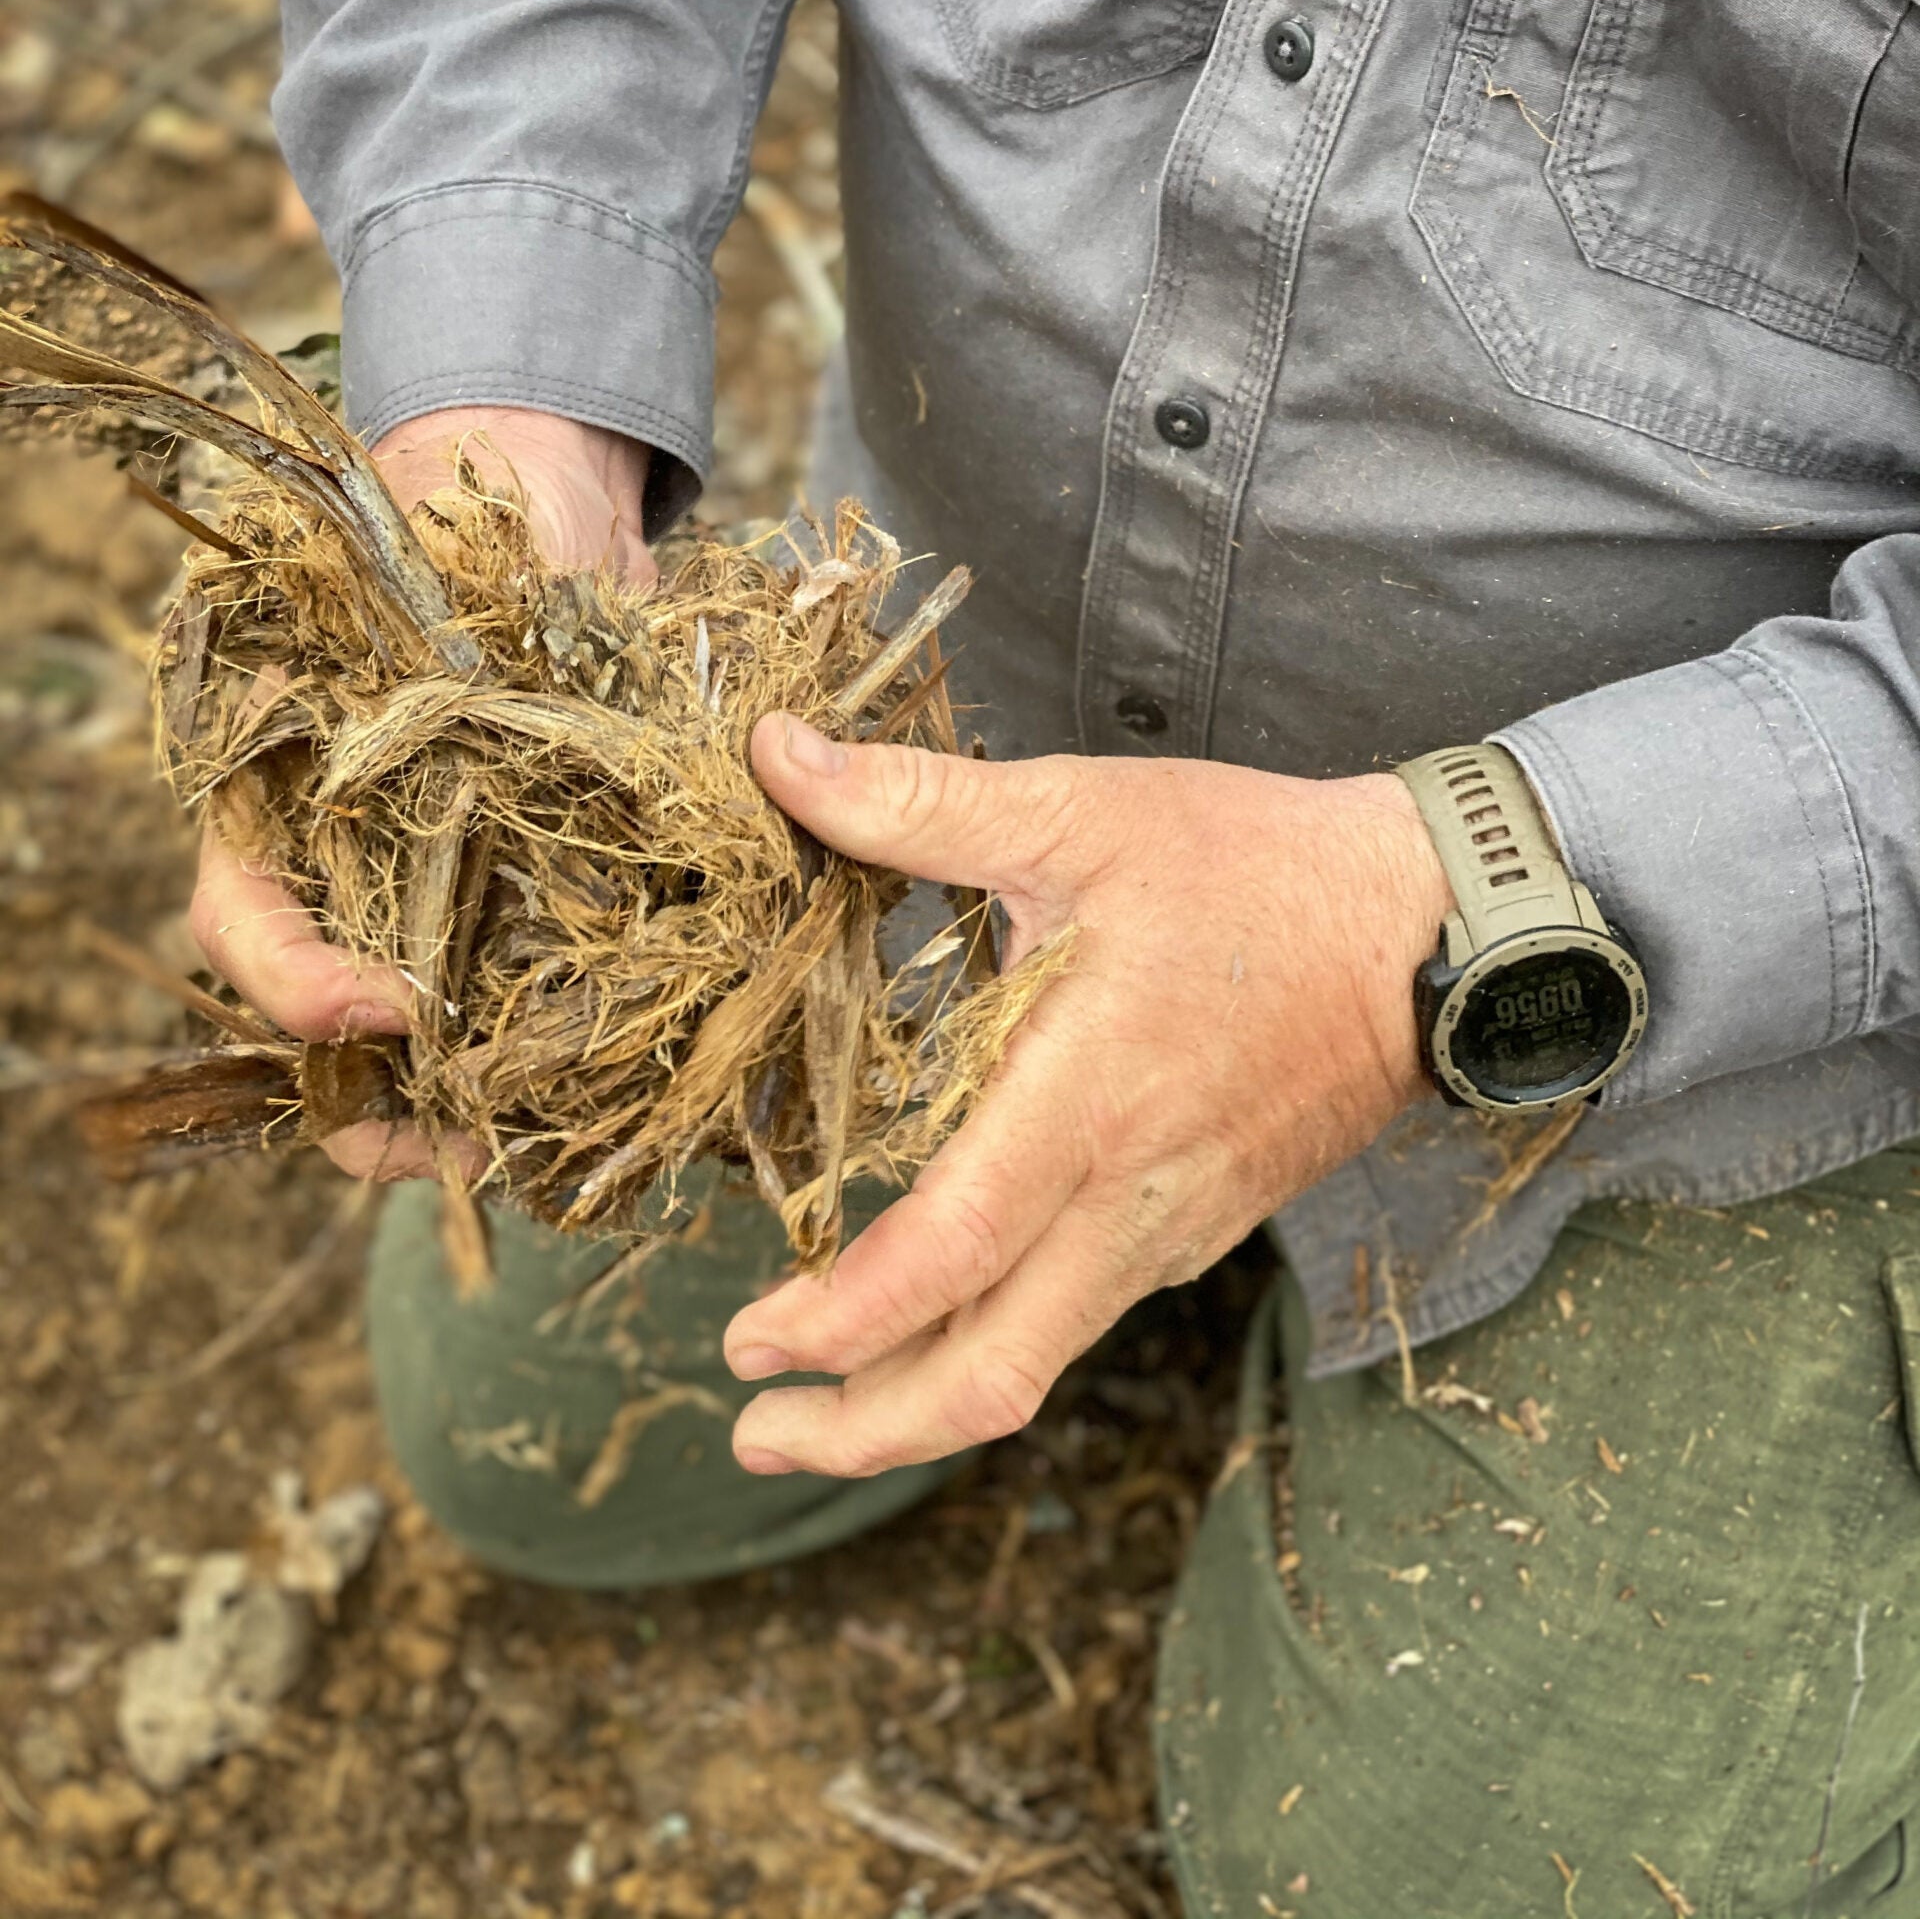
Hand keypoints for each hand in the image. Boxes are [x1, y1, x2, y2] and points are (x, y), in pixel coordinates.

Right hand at [189, 406, 655, 1180]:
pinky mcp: (532, 894)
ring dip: (465, 1109)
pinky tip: (610, 1094)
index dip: (295, 983)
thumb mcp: (427, 553)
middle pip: (321, 1024)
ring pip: (416, 1045)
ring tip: (536, 1149)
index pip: (243, 915)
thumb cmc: (459, 512)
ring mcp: (434, 883)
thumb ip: (438, 634)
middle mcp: (344, 853)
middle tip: (458, 1149)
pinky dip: (551, 1058)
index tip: (384, 1012)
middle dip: (378, 1108)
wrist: (547, 493)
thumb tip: (525, 722)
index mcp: (278, 785)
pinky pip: (520, 1004)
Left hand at [722, 721, 1451, 1474]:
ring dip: (919, 1401)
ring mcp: (1174, 1226)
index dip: (842, 1320)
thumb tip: (777, 758)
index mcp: (1091, 1097)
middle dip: (862, 1428)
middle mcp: (1134, 1195)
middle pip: (993, 1375)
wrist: (1429, 924)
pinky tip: (934, 1314)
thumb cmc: (1257, 865)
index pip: (952, 1253)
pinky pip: (1079, 1315)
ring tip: (815, 1404)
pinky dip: (991, 1344)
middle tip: (755, 1435)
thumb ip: (920, 802)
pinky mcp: (1198, 1225)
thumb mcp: (1082, 812)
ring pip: (1035, 1361)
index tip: (749, 1344)